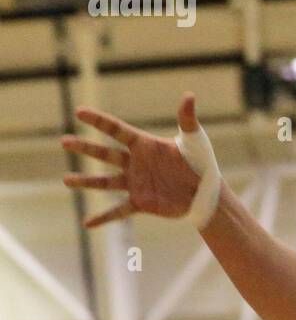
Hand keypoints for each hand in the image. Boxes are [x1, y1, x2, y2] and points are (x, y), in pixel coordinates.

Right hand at [61, 93, 204, 228]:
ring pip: (105, 182)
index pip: (117, 130)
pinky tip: (87, 223)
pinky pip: (118, 211)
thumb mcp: (194, 140)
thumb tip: (189, 95)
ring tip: (67, 180)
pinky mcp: (141, 202)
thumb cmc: (201, 163)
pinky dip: (104, 217)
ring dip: (86, 182)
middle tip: (64, 141)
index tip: (80, 112)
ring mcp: (136, 183)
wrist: (206, 192)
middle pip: (105, 154)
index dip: (99, 121)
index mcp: (144, 145)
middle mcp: (135, 163)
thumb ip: (187, 120)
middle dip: (85, 148)